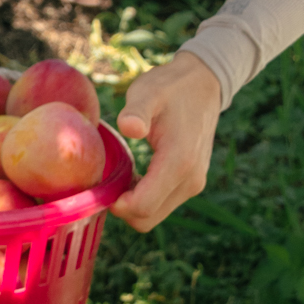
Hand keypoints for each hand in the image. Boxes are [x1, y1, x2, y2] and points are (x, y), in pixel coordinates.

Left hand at [114, 51, 222, 232]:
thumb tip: (129, 127)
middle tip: (106, 182)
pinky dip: (144, 199)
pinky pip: (162, 205)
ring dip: (133, 204)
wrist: (204, 84)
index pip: (142, 207)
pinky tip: (134, 175)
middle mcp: (190, 181)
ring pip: (154, 215)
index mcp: (179, 163)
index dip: (116, 205)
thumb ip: (137, 110)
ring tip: (120, 176)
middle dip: (122, 208)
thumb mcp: (148, 92)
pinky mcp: (192, 184)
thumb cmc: (170, 87)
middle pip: (146, 219)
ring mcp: (194, 185)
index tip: (99, 187)